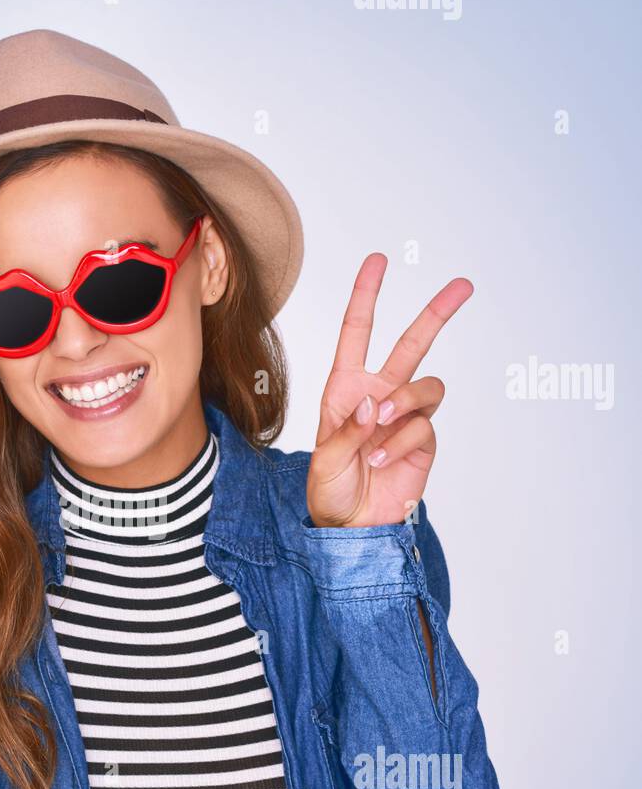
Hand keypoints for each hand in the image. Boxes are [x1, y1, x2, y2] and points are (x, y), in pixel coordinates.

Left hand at [306, 253, 470, 527]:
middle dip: (437, 313)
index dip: (366, 295)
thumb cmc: (330, 490)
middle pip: (413, 343)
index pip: (357, 332)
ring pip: (425, 385)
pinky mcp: (423, 439)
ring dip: (404, 402)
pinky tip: (383, 459)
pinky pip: (423, 425)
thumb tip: (375, 404)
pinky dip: (403, 440)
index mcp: (345, 387)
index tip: (378, 261)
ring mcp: (404, 416)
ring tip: (379, 427)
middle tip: (464, 285)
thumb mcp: (324, 460)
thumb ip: (347, 432)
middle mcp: (378, 394)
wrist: (352, 526)